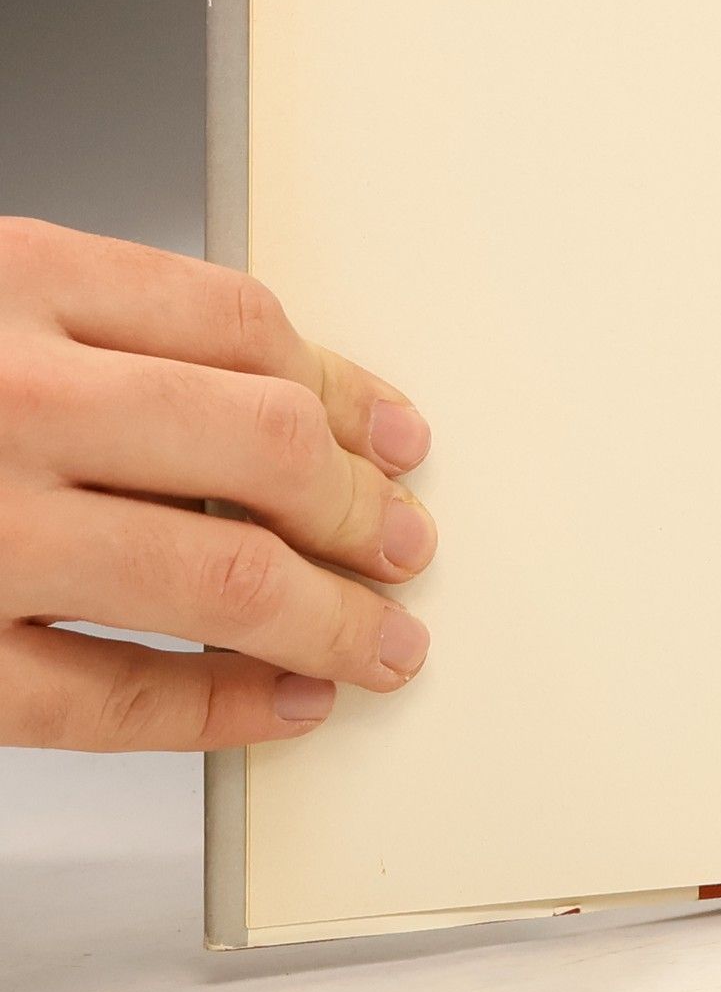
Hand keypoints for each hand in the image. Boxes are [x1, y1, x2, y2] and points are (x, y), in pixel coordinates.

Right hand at [0, 219, 435, 751]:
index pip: (248, 330)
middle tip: (409, 543)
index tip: (399, 436)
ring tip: (384, 639)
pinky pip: (112, 695)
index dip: (351, 391)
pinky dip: (220, 710)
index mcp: (13, 282)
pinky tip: (281, 707)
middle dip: (366, 510)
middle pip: (266, 448)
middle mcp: (4, 397)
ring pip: (220, 576)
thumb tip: (292, 406)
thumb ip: (101, 333)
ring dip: (331, 619)